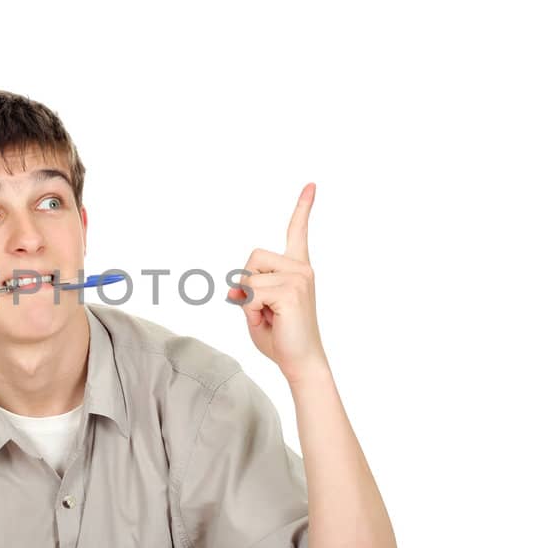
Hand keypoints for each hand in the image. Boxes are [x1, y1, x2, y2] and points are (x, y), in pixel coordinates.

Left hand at [226, 182, 329, 383]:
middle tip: (263, 309)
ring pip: (248, 276)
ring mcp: (299, 277)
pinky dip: (250, 310)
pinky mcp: (291, 290)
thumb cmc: (281, 338)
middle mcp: (302, 268)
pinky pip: (250, 292)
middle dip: (246, 283)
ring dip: (248, 301)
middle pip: (252, 257)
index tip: (311, 185)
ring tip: (269, 317)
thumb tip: (235, 286)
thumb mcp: (256, 308)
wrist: (301, 363)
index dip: (303, 207)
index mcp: (297, 268)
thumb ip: (246, 290)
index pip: (297, 231)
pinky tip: (269, 320)